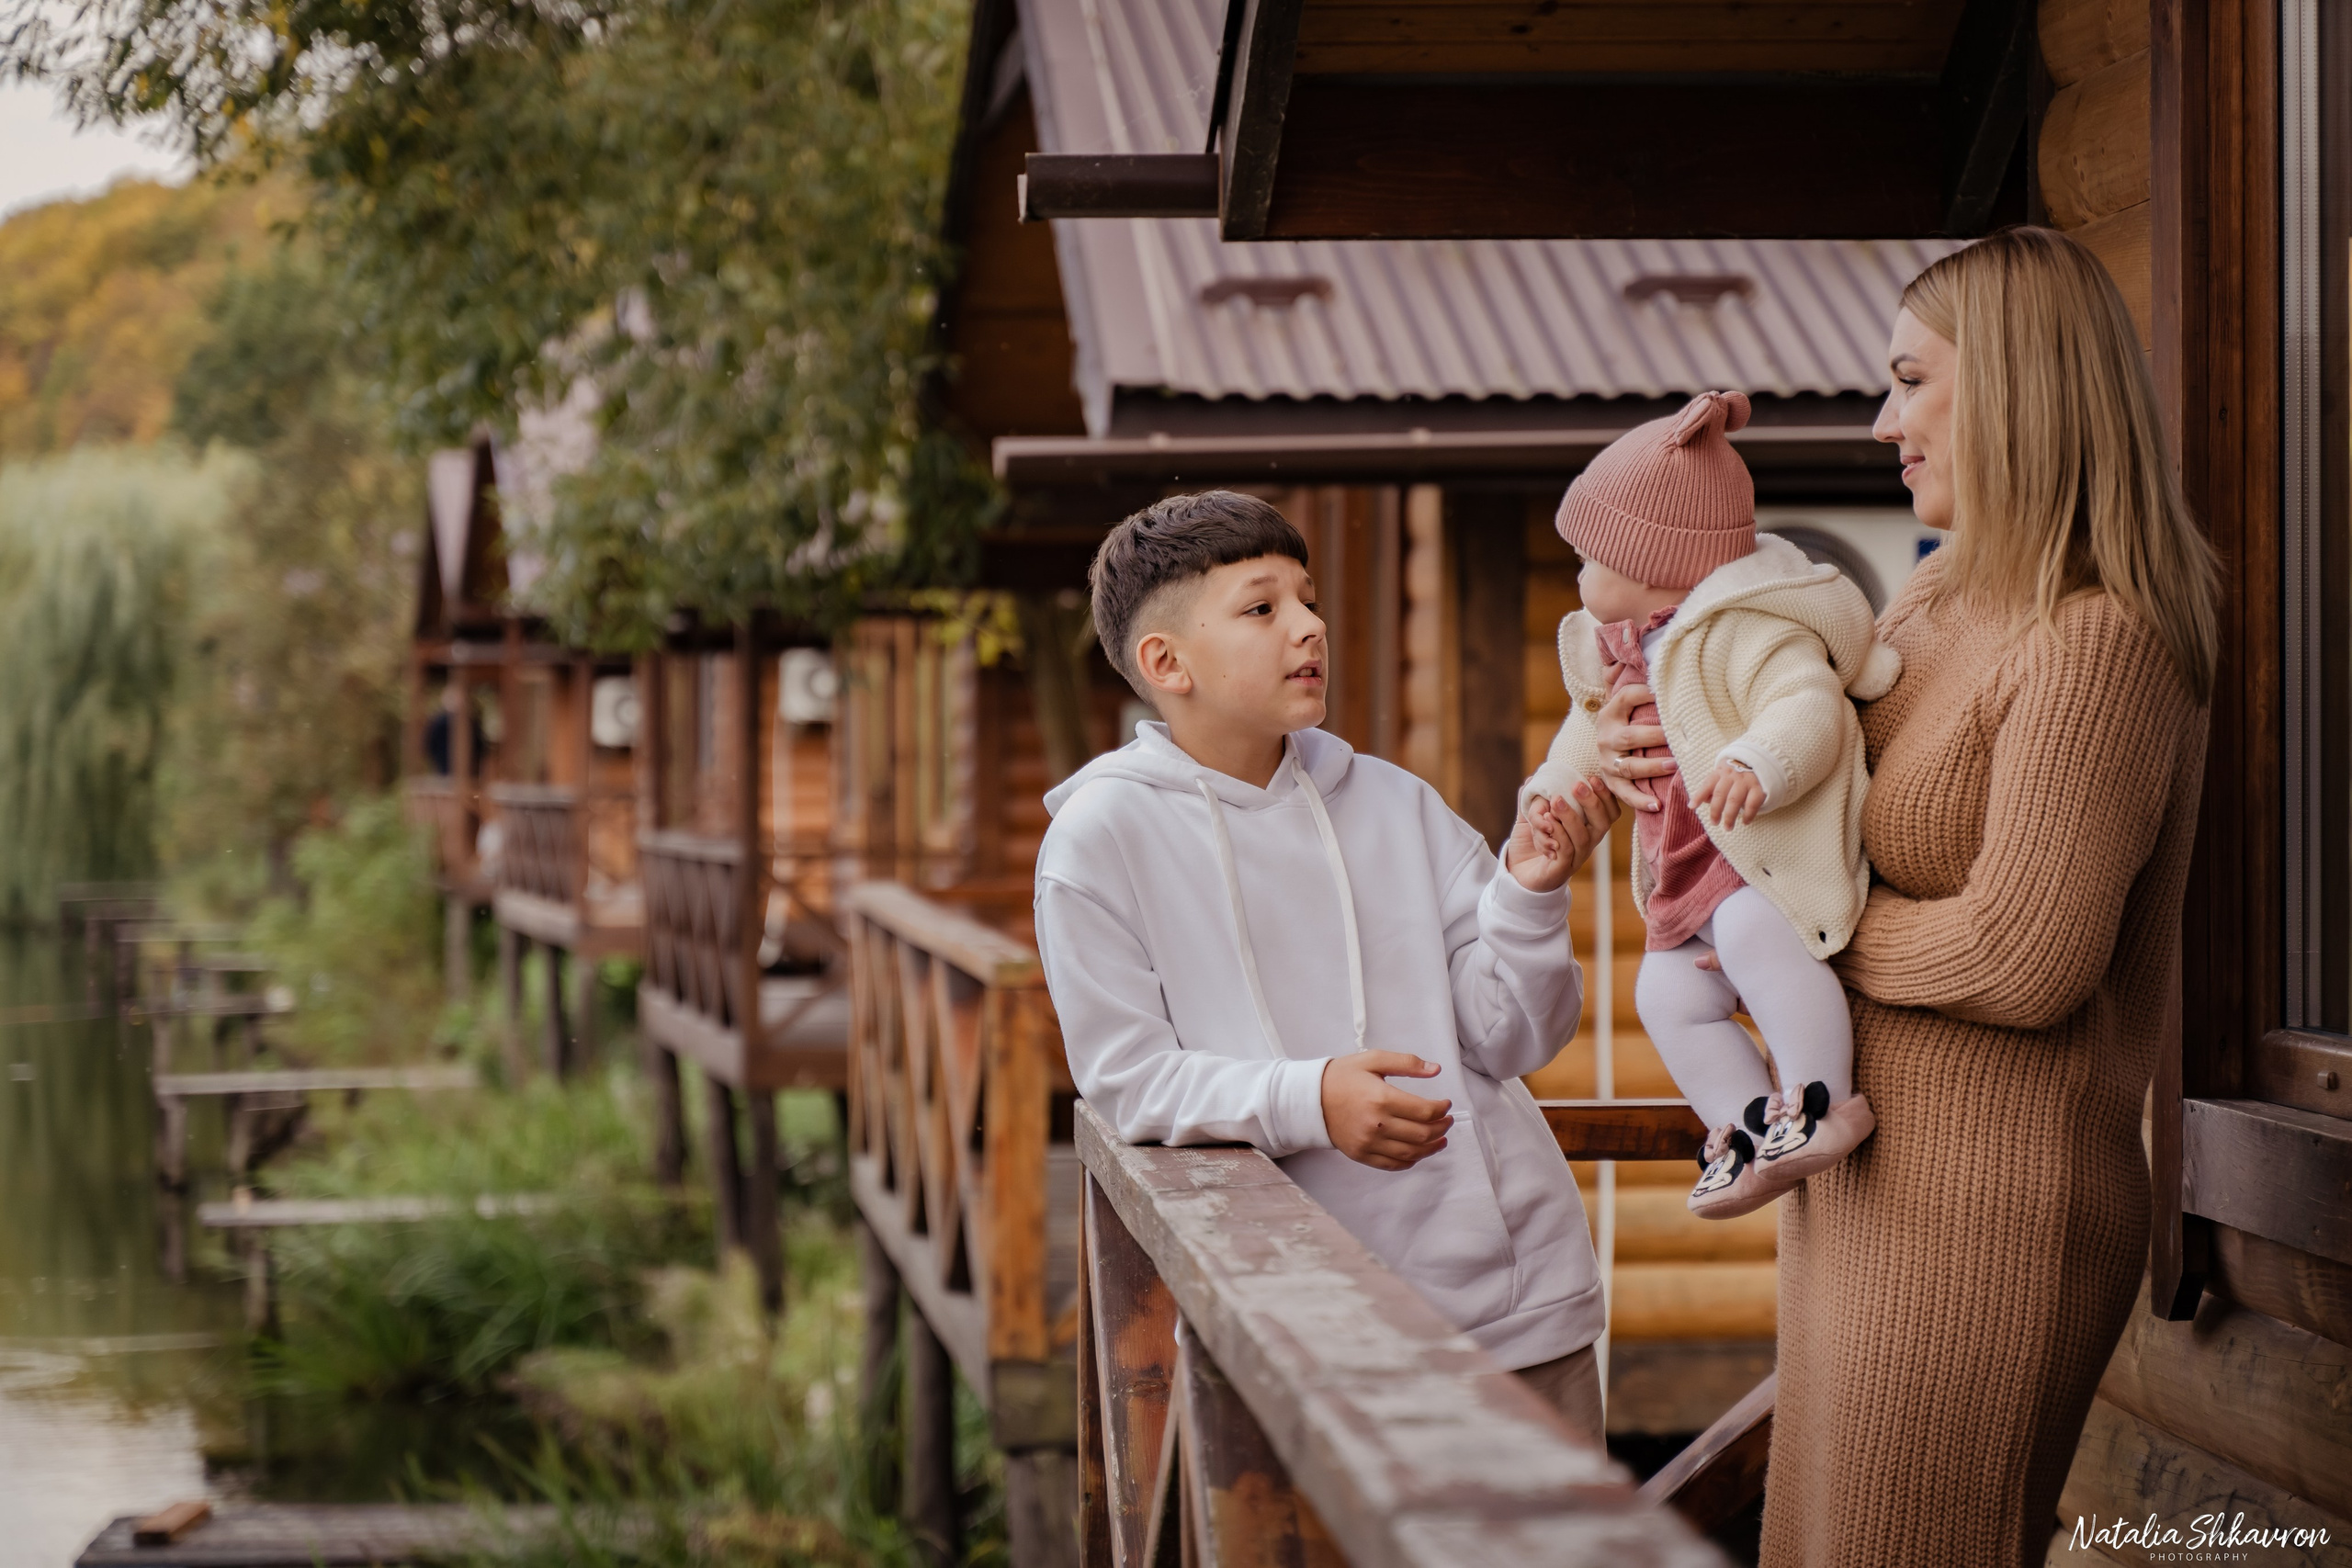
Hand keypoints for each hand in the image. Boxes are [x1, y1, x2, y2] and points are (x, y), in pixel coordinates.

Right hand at [1321, 1051, 1452, 1170]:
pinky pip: (1393, 1164)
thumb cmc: (1342, 1076)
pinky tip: (1419, 1152)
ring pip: (1412, 1153)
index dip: (1442, 1109)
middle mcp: (1377, 1124)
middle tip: (1447, 1120)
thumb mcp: (1373, 1060)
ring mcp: (1369, 1143)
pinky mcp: (1362, 1155)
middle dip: (1442, 1127)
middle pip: (1423, 1134)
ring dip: (1432, 1147)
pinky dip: (1411, 1160)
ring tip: (1440, 1139)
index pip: (1425, 1111)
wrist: (1311, 1099)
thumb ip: (1406, 1063)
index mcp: (1382, 1098)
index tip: (1446, 1104)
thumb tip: (1435, 1069)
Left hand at [1506, 781, 1620, 892]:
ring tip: (1555, 801)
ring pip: (1582, 837)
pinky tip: (1547, 821)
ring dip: (1570, 816)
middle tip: (1577, 785)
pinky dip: (1558, 833)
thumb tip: (1533, 777)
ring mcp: (1575, 857)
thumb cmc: (1529, 845)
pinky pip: (1566, 850)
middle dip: (1593, 802)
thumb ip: (1533, 798)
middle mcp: (1586, 843)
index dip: (1606, 796)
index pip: (1608, 812)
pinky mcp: (1561, 869)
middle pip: (1603, 824)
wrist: (1516, 874)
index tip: (1592, 777)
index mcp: (1586, 828)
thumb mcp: (1530, 817)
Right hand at [1593, 684, 1674, 811]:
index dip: (1643, 694)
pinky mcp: (1612, 783)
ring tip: (1673, 766)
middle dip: (1654, 737)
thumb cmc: (1622, 721)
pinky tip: (1657, 804)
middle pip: (1629, 737)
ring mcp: (1608, 763)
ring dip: (1651, 767)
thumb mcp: (1618, 699)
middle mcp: (1606, 738)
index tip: (1662, 693)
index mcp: (1609, 714)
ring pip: (1629, 767)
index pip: (1625, 698)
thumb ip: (1619, 679)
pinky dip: (1640, 800)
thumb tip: (1617, 660)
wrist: (1601, 750)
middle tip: (1676, 737)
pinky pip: (1625, 794)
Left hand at [1691, 758, 1765, 828]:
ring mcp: (1746, 781)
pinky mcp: (1758, 787)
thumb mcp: (1721, 777)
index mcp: (1720, 773)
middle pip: (1720, 794)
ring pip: (1735, 800)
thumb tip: (1703, 801)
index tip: (1691, 806)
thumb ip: (1712, 788)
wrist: (1757, 762)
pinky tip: (1745, 822)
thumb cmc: (1734, 775)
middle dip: (1715, 811)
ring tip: (1728, 827)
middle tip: (1714, 823)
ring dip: (1730, 816)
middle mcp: (1732, 776)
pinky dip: (1749, 814)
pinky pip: (1753, 803)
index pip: (1707, 784)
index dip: (1699, 795)